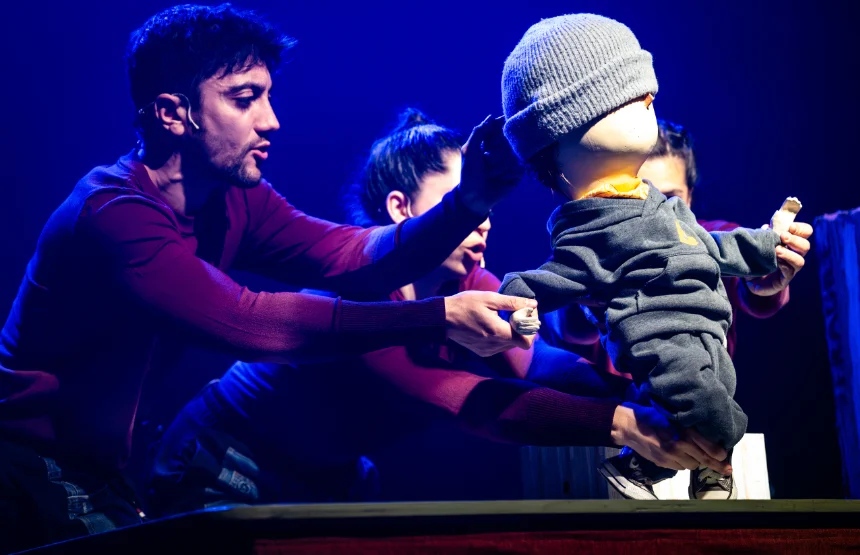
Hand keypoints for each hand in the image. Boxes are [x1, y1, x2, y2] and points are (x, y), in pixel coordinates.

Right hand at [445, 291, 536, 355]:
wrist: (443, 317)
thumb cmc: (465, 304)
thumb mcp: (489, 298)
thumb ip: (513, 302)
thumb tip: (533, 304)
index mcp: (497, 332)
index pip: (526, 341)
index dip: (531, 328)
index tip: (527, 314)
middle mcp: (494, 346)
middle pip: (520, 342)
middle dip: (523, 328)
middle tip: (518, 312)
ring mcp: (488, 351)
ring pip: (511, 344)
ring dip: (513, 332)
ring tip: (505, 316)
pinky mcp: (482, 352)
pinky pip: (500, 346)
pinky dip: (503, 336)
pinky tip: (495, 324)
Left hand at [459, 115, 523, 214]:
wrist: (475, 197)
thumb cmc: (469, 174)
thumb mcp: (469, 150)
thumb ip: (478, 132)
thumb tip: (491, 117)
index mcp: (491, 141)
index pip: (501, 127)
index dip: (496, 134)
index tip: (489, 144)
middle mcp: (503, 148)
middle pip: (508, 141)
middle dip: (495, 153)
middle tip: (486, 162)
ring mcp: (512, 160)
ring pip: (513, 154)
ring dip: (499, 166)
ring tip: (491, 174)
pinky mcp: (518, 172)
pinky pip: (519, 166)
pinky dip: (508, 173)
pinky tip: (501, 179)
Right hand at [510, 307, 540, 335]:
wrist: (512, 321)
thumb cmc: (518, 314)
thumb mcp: (522, 310)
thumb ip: (527, 309)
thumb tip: (532, 309)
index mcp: (519, 319)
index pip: (527, 320)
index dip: (532, 319)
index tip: (537, 318)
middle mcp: (518, 325)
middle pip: (528, 325)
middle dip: (534, 324)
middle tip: (539, 323)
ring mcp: (518, 329)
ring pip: (527, 329)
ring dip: (534, 329)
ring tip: (538, 327)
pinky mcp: (519, 332)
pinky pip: (526, 333)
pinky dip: (531, 332)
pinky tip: (535, 331)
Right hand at [612, 403, 730, 473]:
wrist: (628, 425)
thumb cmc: (651, 415)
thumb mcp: (672, 415)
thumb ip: (689, 426)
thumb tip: (708, 438)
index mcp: (683, 431)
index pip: (708, 447)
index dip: (719, 454)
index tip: (725, 456)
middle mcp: (678, 445)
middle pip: (703, 460)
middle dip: (716, 465)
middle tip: (727, 470)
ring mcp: (670, 456)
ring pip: (692, 465)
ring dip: (696, 462)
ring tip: (695, 455)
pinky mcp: (662, 462)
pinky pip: (679, 467)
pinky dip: (683, 463)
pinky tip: (681, 456)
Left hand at [746, 222, 812, 296]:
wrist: (751, 277)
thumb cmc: (758, 257)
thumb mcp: (761, 243)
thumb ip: (765, 234)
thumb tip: (766, 227)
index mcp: (792, 243)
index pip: (805, 233)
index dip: (801, 229)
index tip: (791, 226)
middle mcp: (795, 255)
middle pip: (805, 246)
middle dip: (795, 240)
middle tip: (783, 236)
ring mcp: (791, 268)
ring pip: (800, 260)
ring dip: (789, 254)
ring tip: (777, 249)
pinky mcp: (784, 280)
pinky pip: (789, 272)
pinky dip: (784, 266)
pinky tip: (777, 262)